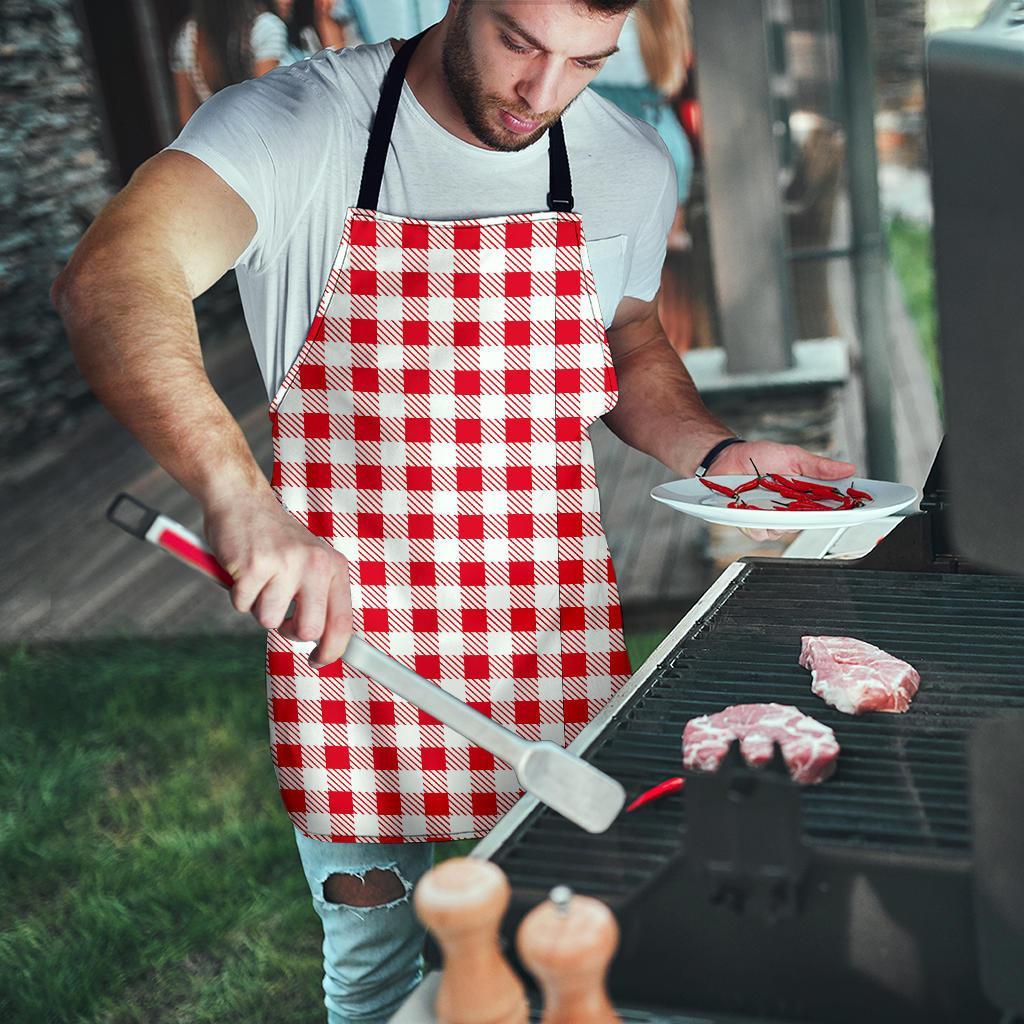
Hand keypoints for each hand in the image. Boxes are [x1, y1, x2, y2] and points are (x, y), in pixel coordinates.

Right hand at [203, 492, 352, 669]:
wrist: (242, 501)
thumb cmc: (275, 541)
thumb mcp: (310, 562)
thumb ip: (320, 597)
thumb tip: (326, 644)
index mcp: (334, 566)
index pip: (342, 622)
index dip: (332, 650)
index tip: (319, 661)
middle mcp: (315, 564)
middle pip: (308, 631)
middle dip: (289, 632)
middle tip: (280, 615)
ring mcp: (285, 564)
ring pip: (269, 621)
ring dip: (258, 607)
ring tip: (259, 579)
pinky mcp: (254, 566)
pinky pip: (242, 605)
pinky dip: (237, 594)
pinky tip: (243, 570)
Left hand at [709, 440, 856, 542]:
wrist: (727, 457)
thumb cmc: (759, 457)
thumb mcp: (793, 456)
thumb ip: (818, 466)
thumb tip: (848, 468)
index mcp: (804, 496)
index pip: (829, 508)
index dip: (844, 511)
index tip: (858, 509)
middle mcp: (790, 511)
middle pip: (809, 523)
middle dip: (811, 515)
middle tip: (807, 502)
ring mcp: (771, 519)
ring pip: (785, 530)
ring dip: (780, 517)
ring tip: (772, 498)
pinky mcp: (751, 524)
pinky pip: (761, 532)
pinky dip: (758, 521)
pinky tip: (753, 507)